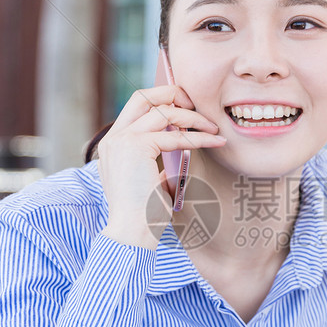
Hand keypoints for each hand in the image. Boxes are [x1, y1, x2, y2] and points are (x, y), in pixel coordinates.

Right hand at [97, 84, 225, 248]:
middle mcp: (113, 137)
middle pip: (143, 95)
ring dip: (193, 117)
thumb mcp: (146, 177)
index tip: (186, 107)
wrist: (131, 233)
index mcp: (113, 143)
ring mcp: (122, 140)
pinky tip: (214, 142)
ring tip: (212, 129)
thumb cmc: (143, 213)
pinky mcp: (136, 147)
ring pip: (163, 112)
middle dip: (173, 93)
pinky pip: (175, 135)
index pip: (136, 105)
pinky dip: (198, 137)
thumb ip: (153, 157)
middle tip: (197, 107)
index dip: (162, 99)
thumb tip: (179, 141)